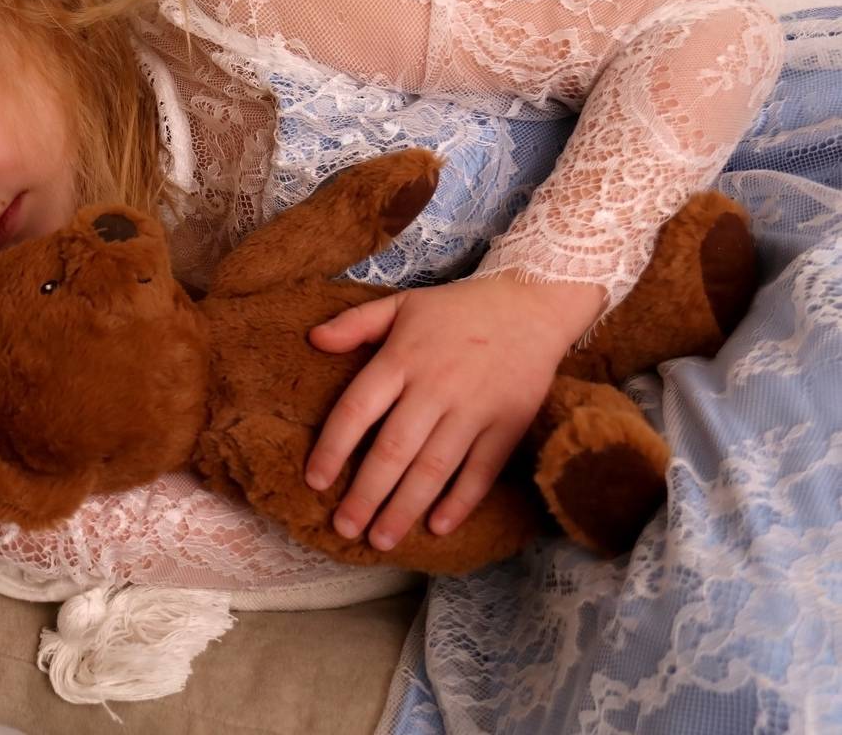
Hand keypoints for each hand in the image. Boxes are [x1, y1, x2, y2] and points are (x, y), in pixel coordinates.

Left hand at [304, 273, 603, 550]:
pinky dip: (460, 502)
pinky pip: (481, 470)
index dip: (333, 448)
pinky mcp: (510, 423)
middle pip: (393, 450)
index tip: (315, 481)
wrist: (532, 304)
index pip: (357, 409)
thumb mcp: (402, 305)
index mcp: (402, 358)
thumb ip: (356, 323)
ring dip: (405, 508)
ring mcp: (475, 407)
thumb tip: (313, 339)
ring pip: (434, 468)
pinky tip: (438, 528)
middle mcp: (436, 386)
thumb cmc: (456, 310)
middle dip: (365, 495)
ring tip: (381, 540)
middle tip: (344, 529)